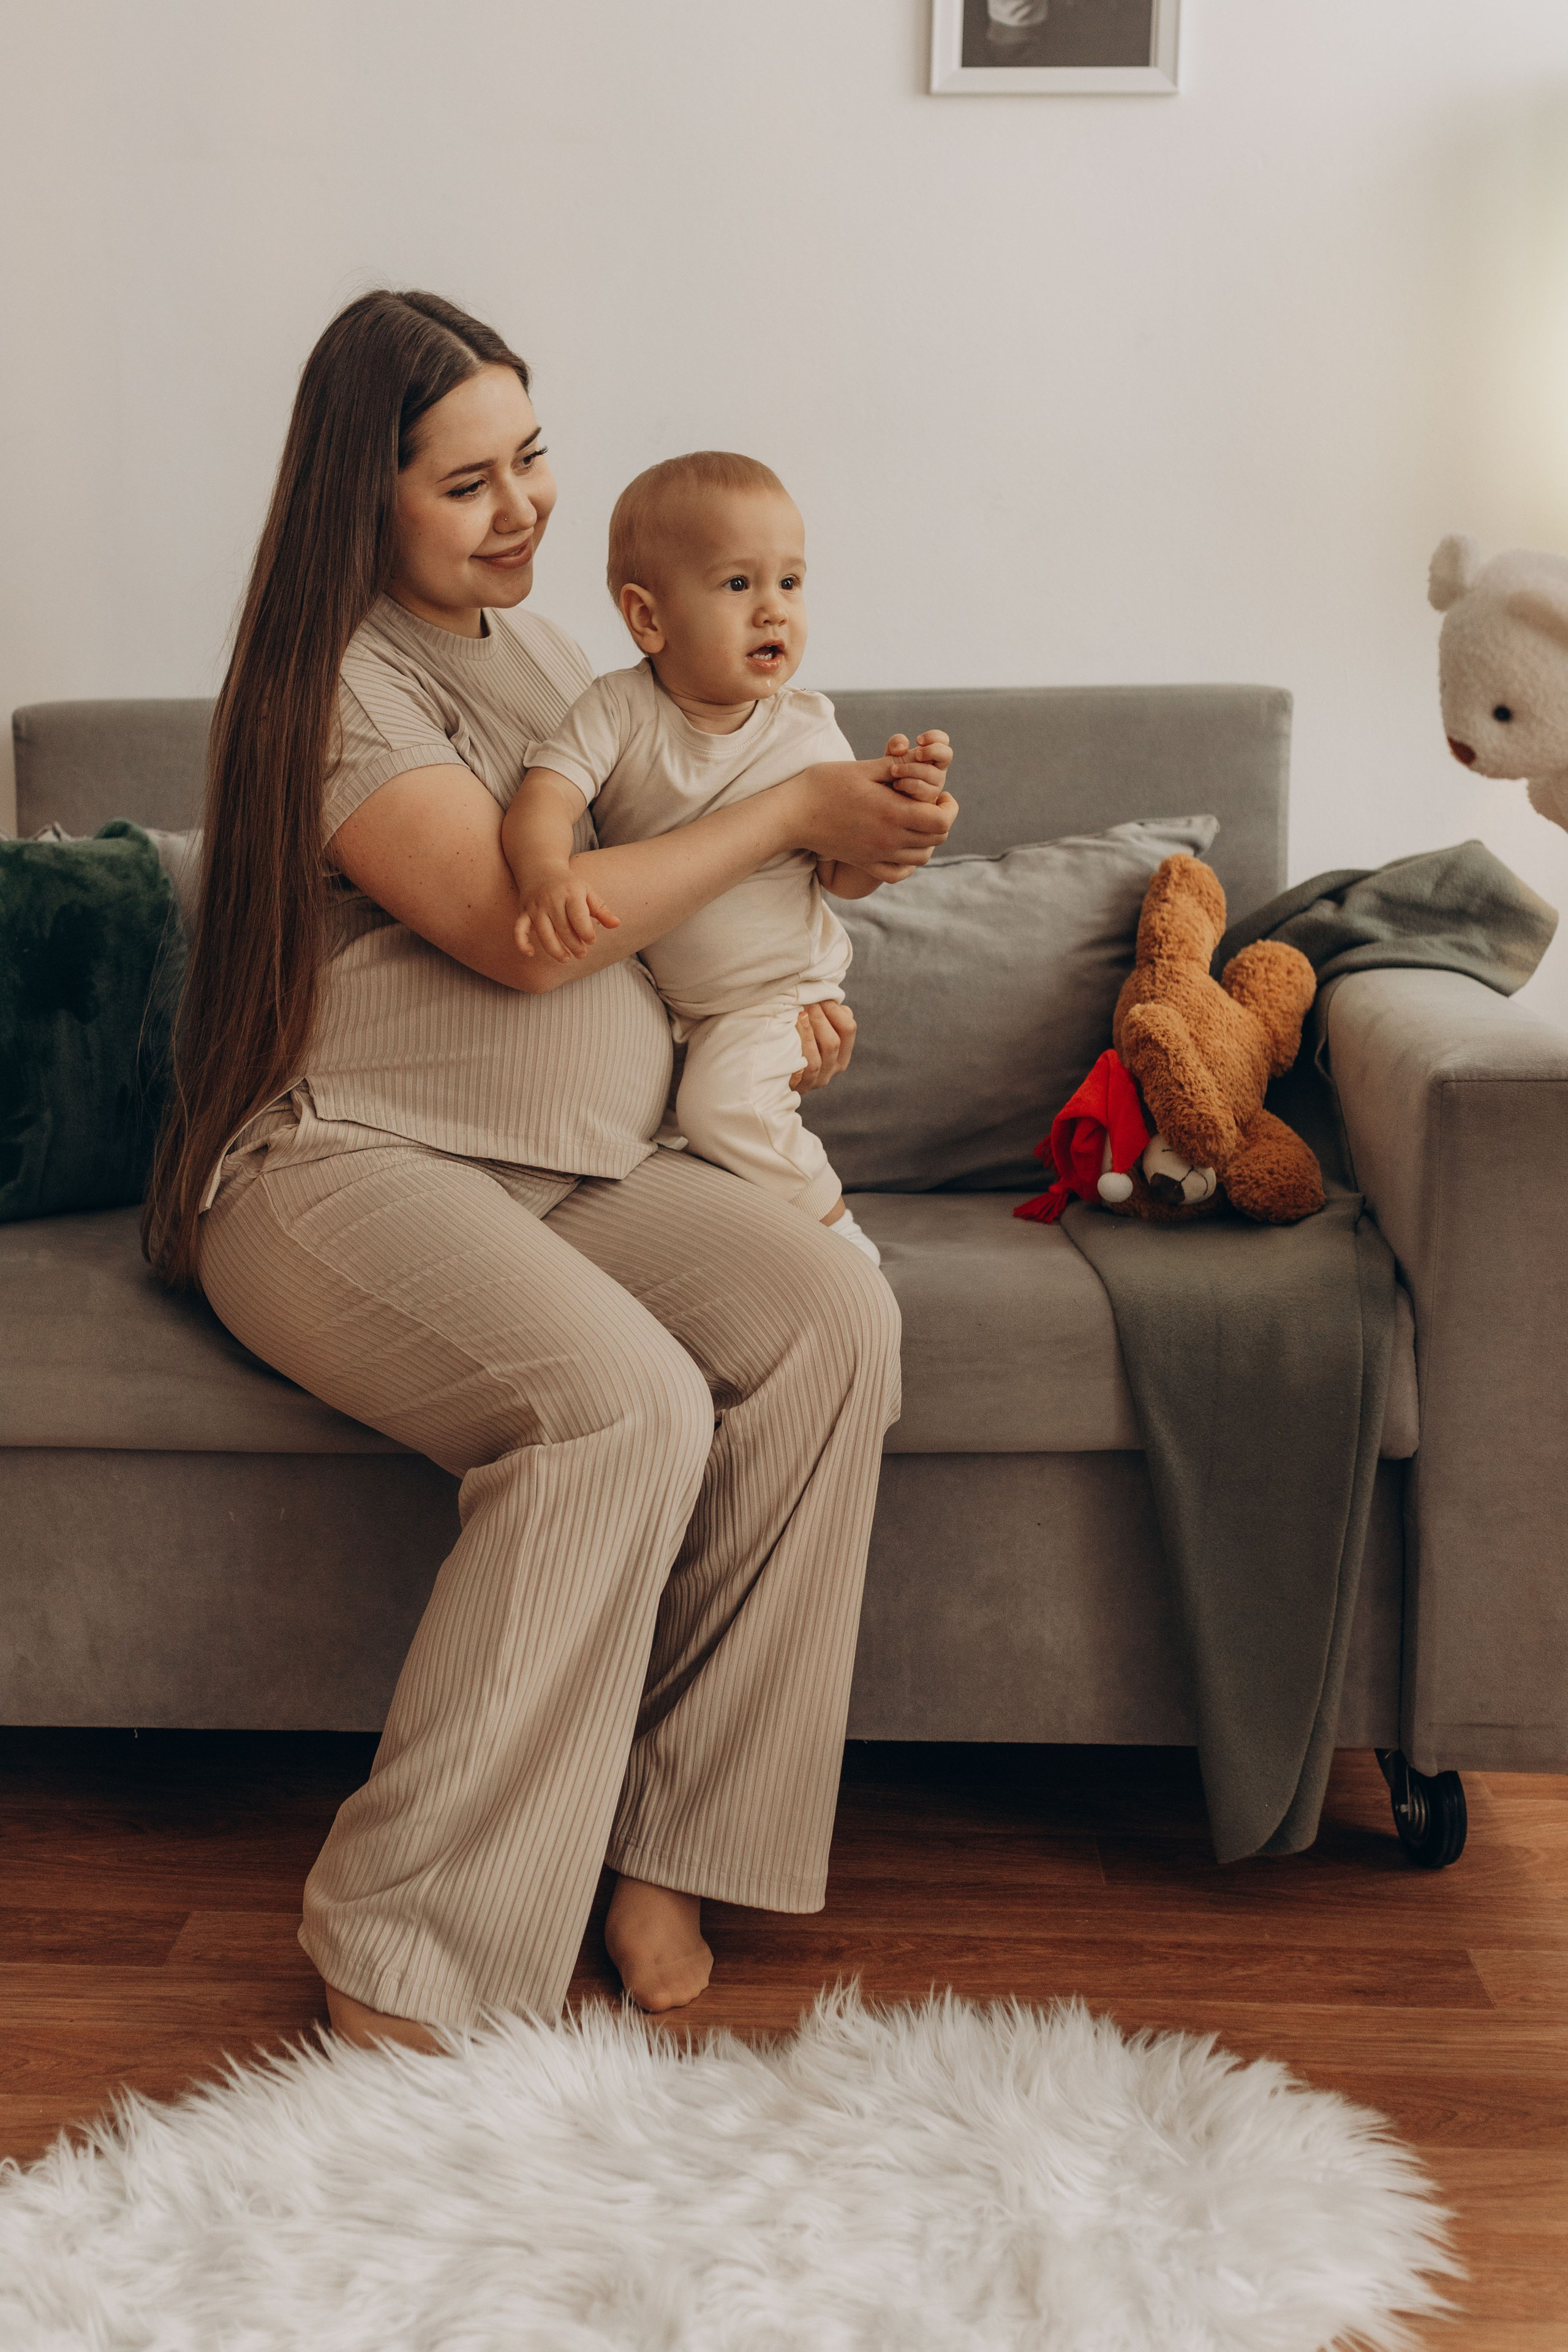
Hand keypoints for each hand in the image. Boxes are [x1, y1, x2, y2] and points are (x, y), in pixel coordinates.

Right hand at [513, 864, 621, 961]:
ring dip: (555, 950)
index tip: (592, 941)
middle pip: (563, 929)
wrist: (541, 868)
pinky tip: (531, 954)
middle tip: (582, 954)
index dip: (586, 933)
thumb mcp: (587, 892)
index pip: (578, 917)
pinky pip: (519, 929)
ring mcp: (536, 907)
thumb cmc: (569, 884)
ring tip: (566, 958)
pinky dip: (522, 943)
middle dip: (574, 945)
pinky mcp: (523, 912)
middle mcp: (551, 900)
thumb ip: (602, 910)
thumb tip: (616, 924)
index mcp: (570, 893)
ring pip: (543, 933)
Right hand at [788, 756, 957, 875]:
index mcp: (892, 812)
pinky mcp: (865, 863)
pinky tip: (902, 846)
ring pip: (922, 857)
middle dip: (941, 820)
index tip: (941, 795)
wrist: (792, 813)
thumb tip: (923, 761)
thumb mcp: (863, 768)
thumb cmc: (824, 784)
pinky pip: (898, 873)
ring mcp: (877, 854)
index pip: (942, 820)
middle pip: (937, 839)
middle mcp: (889, 839)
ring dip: (927, 840)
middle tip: (930, 804)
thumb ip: (896, 767)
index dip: (949, 807)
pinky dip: (908, 863)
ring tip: (916, 822)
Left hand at [790, 999, 855, 1092]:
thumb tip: (828, 996)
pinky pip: (807, 1067)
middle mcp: (835, 1067)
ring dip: (812, 1030)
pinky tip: (794, 1034)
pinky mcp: (804, 1086)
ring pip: (823, 1054)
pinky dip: (804, 1046)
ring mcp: (820, 1079)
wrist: (774, 1074)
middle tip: (807, 1003)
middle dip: (820, 1018)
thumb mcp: (814, 1029)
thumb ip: (825, 1016)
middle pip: (835, 1041)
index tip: (820, 997)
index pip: (849, 1029)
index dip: (835, 1011)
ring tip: (800, 1013)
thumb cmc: (795, 1042)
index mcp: (842, 1051)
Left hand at [881, 730, 952, 803]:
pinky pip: (920, 787)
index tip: (917, 740)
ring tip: (893, 770)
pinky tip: (895, 784)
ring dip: (909, 769)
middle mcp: (938, 769)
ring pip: (930, 772)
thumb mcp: (891, 754)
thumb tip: (903, 748)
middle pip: (947, 754)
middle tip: (916, 754)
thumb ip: (896, 743)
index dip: (934, 737)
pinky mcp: (929, 798)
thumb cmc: (893, 771)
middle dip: (931, 751)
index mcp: (933, 755)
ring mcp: (936, 784)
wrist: (888, 797)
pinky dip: (905, 783)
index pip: (943, 740)